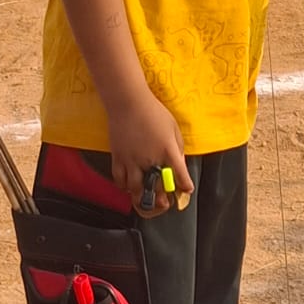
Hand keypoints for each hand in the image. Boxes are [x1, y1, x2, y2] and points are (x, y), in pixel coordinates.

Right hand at [104, 86, 191, 217]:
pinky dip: (125, 186)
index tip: (186, 190)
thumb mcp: (173, 127)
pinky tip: (130, 184)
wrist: (128, 102)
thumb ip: (177, 147)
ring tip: (146, 195)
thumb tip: (179, 163)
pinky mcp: (118, 158)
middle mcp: (150, 158)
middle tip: (164, 202)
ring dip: (142, 196)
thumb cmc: (153, 112)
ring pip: (135, 190)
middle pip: (155, 189)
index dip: (184, 185)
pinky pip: (119, 180)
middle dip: (161, 200)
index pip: (179, 175)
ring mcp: (132, 160)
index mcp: (167, 150)